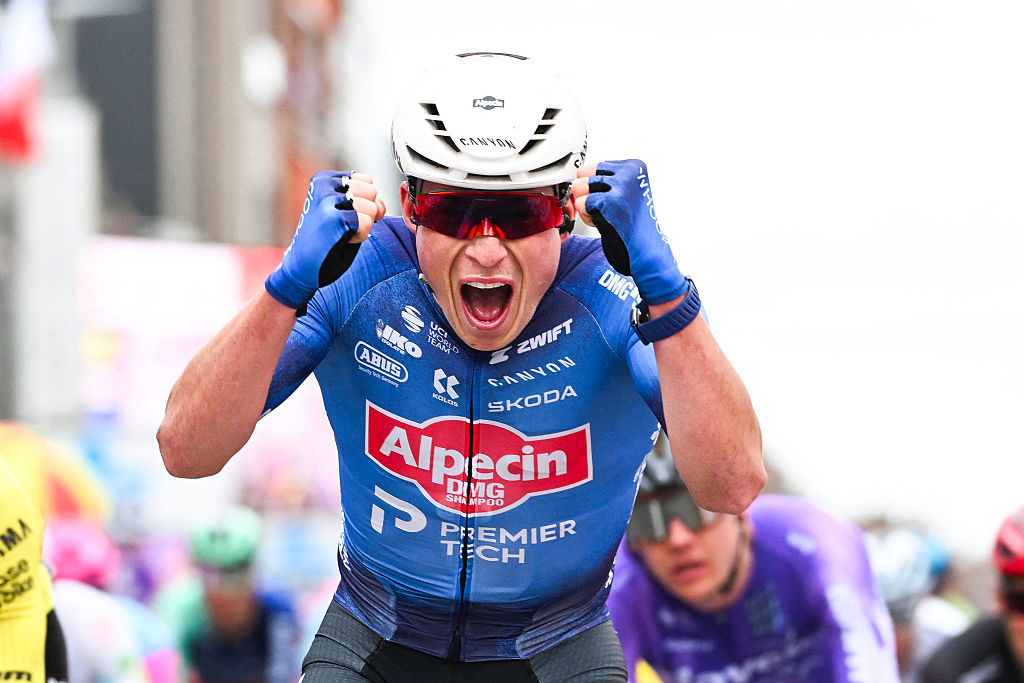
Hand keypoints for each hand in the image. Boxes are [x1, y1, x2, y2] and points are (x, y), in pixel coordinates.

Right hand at [265, 171, 385, 308]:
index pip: (367, 182)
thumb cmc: (326, 240)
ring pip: (371, 207)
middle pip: (372, 192)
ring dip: (362, 226)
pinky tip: (341, 240)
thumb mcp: (346, 210)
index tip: (342, 216)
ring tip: (340, 233)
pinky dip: (360, 236)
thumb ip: (366, 200)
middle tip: (342, 226)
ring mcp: (327, 200)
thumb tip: (380, 205)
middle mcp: (323, 185)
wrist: (301, 267)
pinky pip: (367, 223)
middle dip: (366, 212)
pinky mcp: (334, 218)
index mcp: (324, 179)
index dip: (364, 203)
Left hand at [571, 160, 685, 304]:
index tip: (610, 200)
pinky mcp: (611, 203)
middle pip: (583, 174)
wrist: (646, 249)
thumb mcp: (625, 192)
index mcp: (635, 166)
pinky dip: (586, 216)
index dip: (594, 187)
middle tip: (604, 209)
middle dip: (586, 194)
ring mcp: (621, 186)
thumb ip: (605, 180)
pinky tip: (601, 222)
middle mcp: (630, 173)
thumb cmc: (633, 224)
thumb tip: (576, 178)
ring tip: (603, 215)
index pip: (593, 166)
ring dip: (585, 206)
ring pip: (579, 187)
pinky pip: (581, 203)